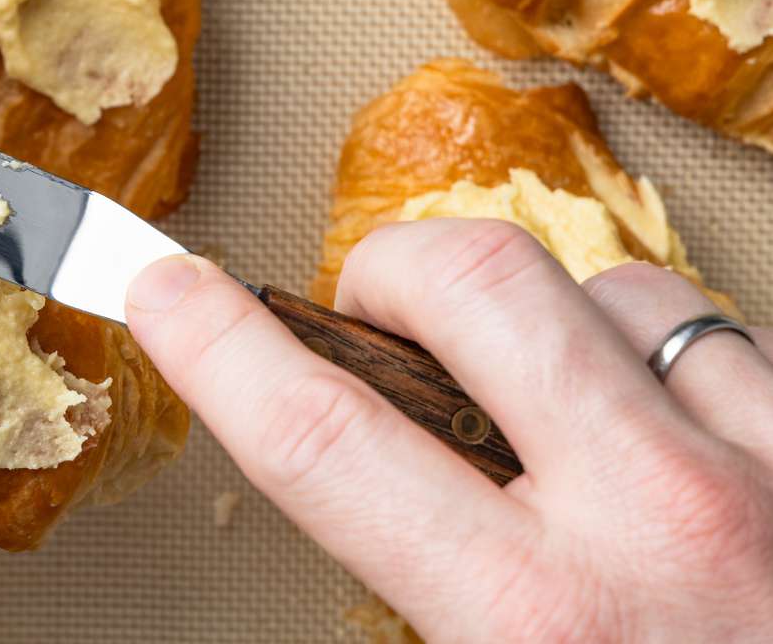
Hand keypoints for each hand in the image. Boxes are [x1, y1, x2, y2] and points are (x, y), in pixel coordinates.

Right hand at [127, 220, 772, 642]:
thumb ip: (426, 628)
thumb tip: (373, 562)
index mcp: (544, 628)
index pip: (326, 443)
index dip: (222, 349)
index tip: (167, 291)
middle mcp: (661, 525)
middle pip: (480, 283)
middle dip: (393, 272)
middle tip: (373, 319)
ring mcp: (770, 481)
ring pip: (618, 291)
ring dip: (545, 321)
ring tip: (530, 391)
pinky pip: (731, 341)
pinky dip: (669, 357)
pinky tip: (658, 424)